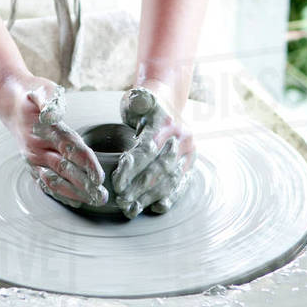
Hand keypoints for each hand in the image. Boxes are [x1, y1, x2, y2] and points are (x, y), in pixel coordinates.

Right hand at [0, 77, 108, 209]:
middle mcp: (38, 147)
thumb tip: (53, 115)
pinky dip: (60, 193)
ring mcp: (32, 158)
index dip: (86, 164)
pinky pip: (44, 182)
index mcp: (45, 130)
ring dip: (74, 193)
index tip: (99, 177)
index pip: (70, 149)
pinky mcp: (30, 163)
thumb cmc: (32, 94)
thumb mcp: (43, 89)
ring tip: (93, 201)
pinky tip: (75, 200)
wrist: (7, 101)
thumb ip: (50, 101)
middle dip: (84, 184)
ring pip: (54, 180)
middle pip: (65, 169)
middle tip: (102, 196)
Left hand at [111, 85, 195, 218]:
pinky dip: (169, 198)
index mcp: (166, 122)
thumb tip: (139, 97)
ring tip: (132, 209)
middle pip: (159, 168)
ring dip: (151, 197)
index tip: (116, 181)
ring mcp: (188, 152)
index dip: (132, 167)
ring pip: (170, 180)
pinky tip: (156, 208)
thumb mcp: (138, 97)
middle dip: (139, 187)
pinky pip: (181, 184)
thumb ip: (138, 100)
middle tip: (121, 200)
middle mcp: (181, 138)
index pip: (148, 149)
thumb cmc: (145, 104)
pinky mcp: (189, 163)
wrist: (167, 102)